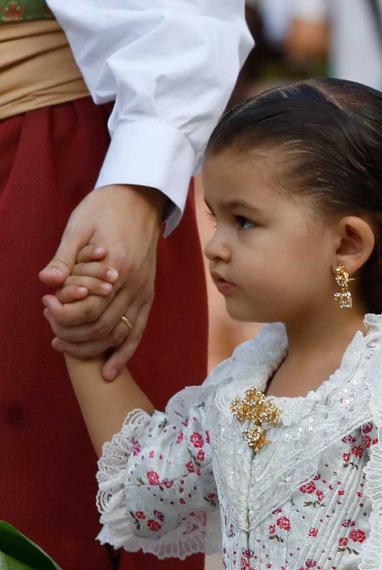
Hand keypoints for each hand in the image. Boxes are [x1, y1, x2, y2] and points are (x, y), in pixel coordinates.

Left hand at [39, 185, 165, 378]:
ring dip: (91, 347)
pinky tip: (110, 370)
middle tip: (51, 329)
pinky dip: (124, 353)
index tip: (45, 304)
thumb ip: (64, 257)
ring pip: (118, 334)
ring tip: (65, 345)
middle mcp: (135, 285)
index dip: (62, 315)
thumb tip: (47, 282)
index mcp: (117, 268)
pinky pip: (138, 331)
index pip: (87, 308)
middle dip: (71, 334)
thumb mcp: (78, 226)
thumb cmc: (105, 209)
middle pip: (101, 327)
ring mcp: (145, 292)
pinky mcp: (148, 295)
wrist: (140, 199)